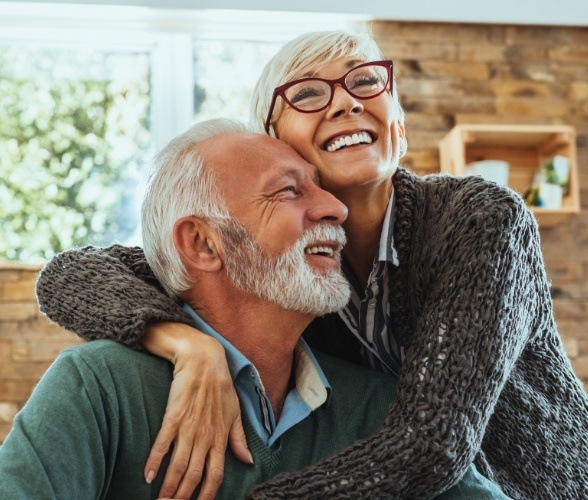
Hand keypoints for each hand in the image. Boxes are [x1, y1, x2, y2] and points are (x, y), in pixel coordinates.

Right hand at [141, 323, 252, 498]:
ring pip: (178, 465)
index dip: (207, 495)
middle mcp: (206, 436)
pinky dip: (154, 461)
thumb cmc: (221, 386)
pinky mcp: (173, 415)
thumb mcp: (235, 412)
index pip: (215, 475)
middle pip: (194, 476)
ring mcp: (189, 426)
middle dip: (183, 497)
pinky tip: (147, 476)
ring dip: (168, 486)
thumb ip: (239, 439)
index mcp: (221, 437)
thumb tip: (248, 460)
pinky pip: (163, 443)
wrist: (203, 359)